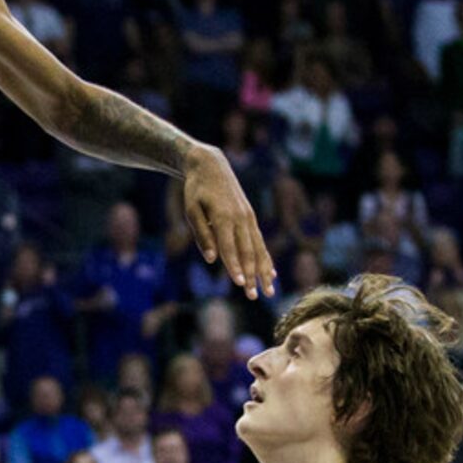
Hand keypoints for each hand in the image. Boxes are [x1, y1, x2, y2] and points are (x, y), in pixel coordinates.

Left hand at [180, 141, 274, 299]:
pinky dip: (266, 258)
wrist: (210, 165)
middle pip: (248, 252)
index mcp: (223, 217)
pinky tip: (272, 273)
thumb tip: (212, 258)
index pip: (230, 247)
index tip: (240, 284)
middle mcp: (240, 218)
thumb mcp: (191, 209)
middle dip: (252, 275)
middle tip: (254, 296)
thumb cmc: (196, 189)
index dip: (235, 266)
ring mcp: (248, 218)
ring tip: (268, 290)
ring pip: (258, 248)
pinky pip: (260, 241)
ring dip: (263, 271)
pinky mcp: (250, 217)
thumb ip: (201, 233)